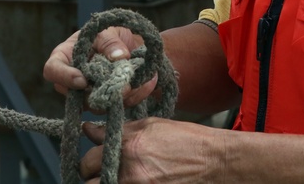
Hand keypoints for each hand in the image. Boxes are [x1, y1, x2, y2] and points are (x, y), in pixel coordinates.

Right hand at [43, 27, 156, 107]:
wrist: (129, 45)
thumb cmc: (109, 34)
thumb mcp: (108, 31)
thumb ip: (111, 42)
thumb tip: (119, 57)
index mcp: (64, 58)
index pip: (52, 70)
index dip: (65, 77)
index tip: (83, 81)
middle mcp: (72, 80)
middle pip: (76, 96)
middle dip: (101, 93)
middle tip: (124, 86)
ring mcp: (88, 95)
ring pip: (98, 106)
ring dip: (120, 97)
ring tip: (140, 81)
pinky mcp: (106, 104)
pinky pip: (117, 107)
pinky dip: (134, 97)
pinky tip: (147, 84)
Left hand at [80, 118, 217, 183]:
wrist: (215, 161)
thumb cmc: (186, 140)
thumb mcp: (151, 126)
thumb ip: (118, 130)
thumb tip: (89, 129)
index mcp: (127, 147)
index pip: (89, 158)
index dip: (90, 160)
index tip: (94, 160)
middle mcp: (129, 171)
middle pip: (90, 180)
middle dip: (91, 176)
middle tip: (99, 173)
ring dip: (104, 183)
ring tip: (116, 177)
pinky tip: (130, 181)